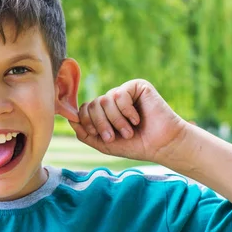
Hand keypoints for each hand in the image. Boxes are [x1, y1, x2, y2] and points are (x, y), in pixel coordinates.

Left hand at [69, 79, 187, 162]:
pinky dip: (127, 111)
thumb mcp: (104, 143)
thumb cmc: (135, 145)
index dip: (88, 123)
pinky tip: (138, 118)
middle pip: (92, 104)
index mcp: (104, 111)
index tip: (103, 137)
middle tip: (114, 137)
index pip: (84, 109)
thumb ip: (85, 133)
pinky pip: (119, 94)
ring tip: (129, 131)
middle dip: (102, 124)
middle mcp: (112, 100)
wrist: (161, 145)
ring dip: (116, 121)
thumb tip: (70, 119)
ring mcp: (124, 92)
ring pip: (104, 100)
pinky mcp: (137, 86)